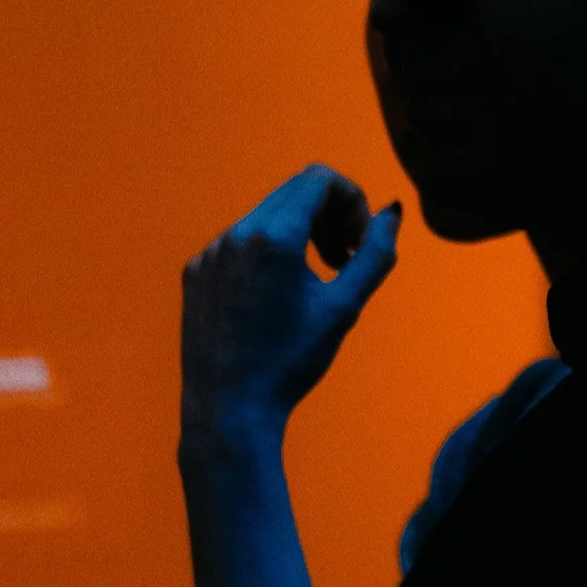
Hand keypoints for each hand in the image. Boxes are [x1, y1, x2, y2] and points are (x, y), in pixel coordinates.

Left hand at [181, 165, 401, 439]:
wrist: (229, 408)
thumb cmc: (291, 362)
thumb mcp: (344, 307)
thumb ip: (374, 254)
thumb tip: (391, 213)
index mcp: (275, 237)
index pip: (319, 179)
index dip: (350, 199)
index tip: (359, 240)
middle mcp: (236, 234)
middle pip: (293, 193)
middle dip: (328, 216)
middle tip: (343, 259)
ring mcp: (210, 252)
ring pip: (265, 217)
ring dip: (298, 234)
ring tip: (313, 280)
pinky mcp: (195, 272)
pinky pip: (238, 243)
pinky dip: (265, 254)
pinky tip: (274, 297)